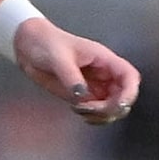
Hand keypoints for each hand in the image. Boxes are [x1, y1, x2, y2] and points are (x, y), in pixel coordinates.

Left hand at [13, 20, 139, 124]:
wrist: (28, 46)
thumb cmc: (46, 43)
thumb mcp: (58, 58)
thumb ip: (71, 77)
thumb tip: (82, 96)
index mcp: (104, 60)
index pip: (129, 77)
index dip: (130, 92)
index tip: (118, 105)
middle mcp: (103, 74)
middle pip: (123, 96)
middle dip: (111, 108)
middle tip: (88, 108)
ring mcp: (93, 86)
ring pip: (110, 107)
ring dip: (100, 114)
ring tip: (79, 109)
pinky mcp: (81, 96)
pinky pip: (95, 111)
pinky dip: (91, 116)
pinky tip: (77, 110)